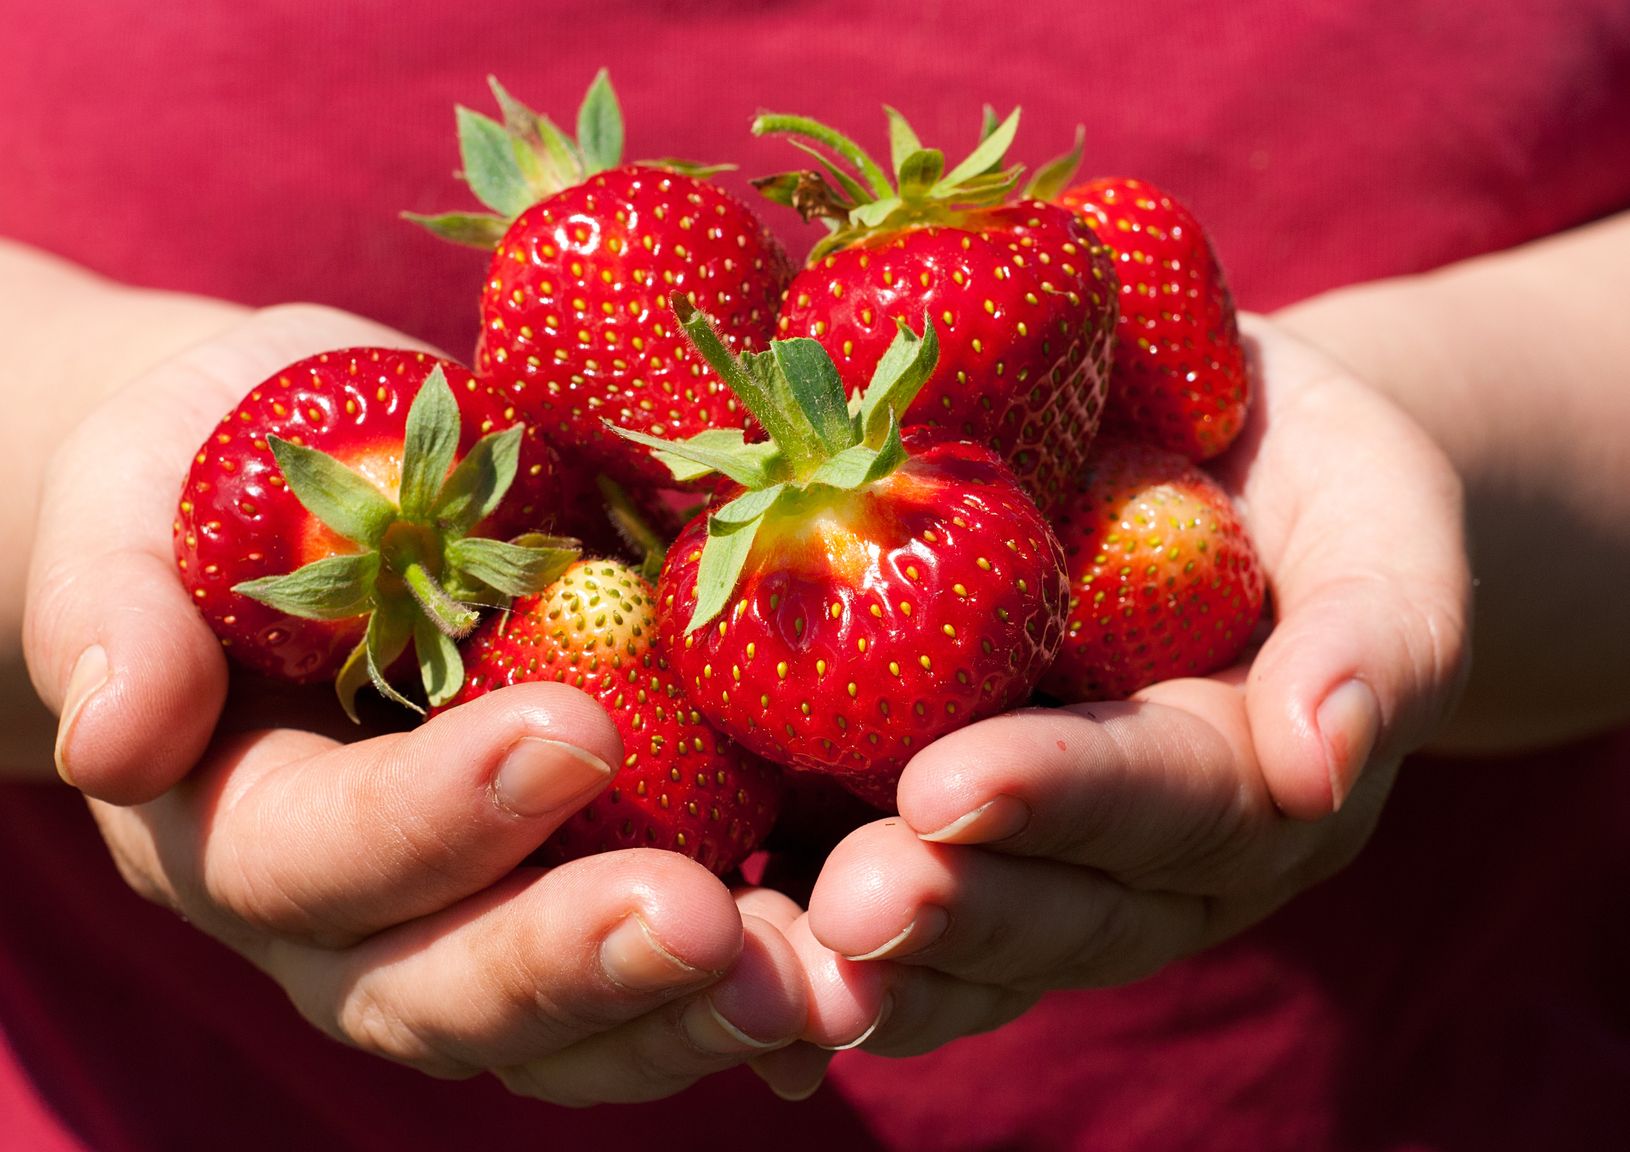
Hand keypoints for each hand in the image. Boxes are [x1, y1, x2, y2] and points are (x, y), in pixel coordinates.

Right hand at [25, 305, 807, 1102]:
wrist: (293, 513)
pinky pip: (644, 993)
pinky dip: (739, 996)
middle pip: (435, 993)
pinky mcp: (564, 904)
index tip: (573, 732)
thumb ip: (122, 605)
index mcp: (229, 815)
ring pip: (557, 1031)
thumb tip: (117, 738)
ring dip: (682, 1017)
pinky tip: (845, 983)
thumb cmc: (215, 478)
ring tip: (813, 986)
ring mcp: (460, 929)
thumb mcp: (144, 502)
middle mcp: (341, 918)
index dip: (434, 817)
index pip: (313, 854)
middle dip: (570, 964)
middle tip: (704, 925)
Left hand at [774, 314, 1472, 1072]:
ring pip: (961, 940)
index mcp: (1249, 789)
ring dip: (865, 959)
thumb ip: (1383, 638)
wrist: (1229, 469)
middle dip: (950, 910)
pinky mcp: (938, 818)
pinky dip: (801, 935)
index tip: (950, 788)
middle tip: (845, 908)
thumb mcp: (1384, 530)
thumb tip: (1331, 757)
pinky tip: (720, 956)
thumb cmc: (1320, 484)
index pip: (1163, 805)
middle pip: (1052, 909)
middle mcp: (1137, 858)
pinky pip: (874, 887)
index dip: (1062, 801)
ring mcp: (1037, 855)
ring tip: (767, 957)